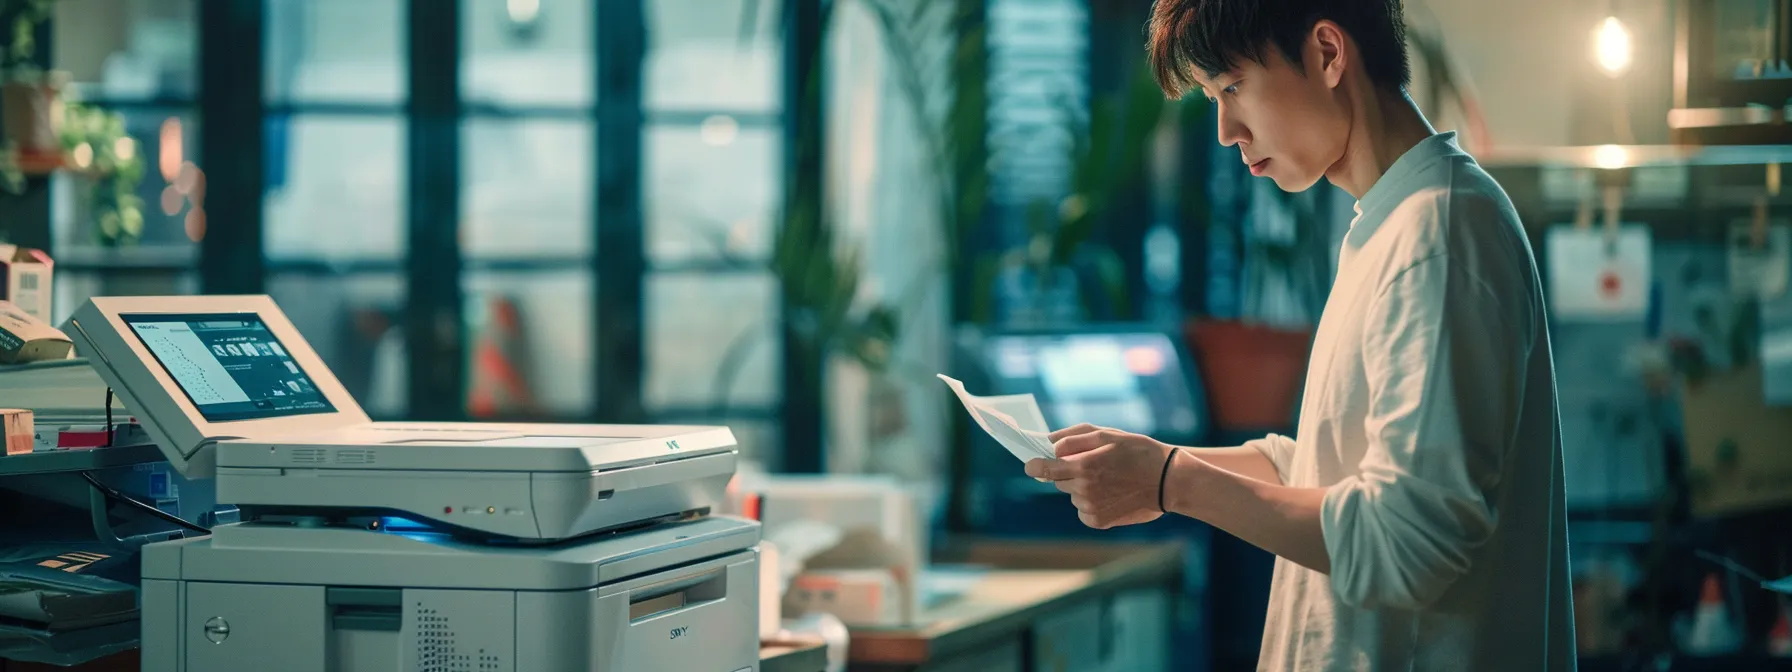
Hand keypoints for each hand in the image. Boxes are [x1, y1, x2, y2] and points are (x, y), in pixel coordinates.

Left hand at [1023, 424, 1175, 528]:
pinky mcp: (1099, 521)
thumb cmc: (1138, 451)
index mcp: (1084, 465)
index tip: (1030, 465)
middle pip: (1058, 481)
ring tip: (1108, 479)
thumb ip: (1073, 438)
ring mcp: (1091, 508)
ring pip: (1071, 495)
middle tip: (1092, 465)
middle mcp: (1084, 489)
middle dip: (1068, 472)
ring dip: (1081, 487)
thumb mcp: (1107, 435)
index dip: (1035, 466)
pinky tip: (1110, 494)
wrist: (1168, 480)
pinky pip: (1082, 510)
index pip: (1045, 469)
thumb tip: (1048, 444)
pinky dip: (1089, 503)